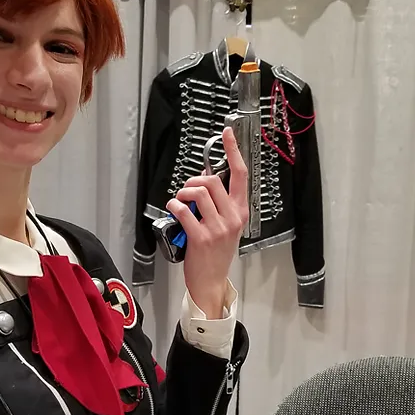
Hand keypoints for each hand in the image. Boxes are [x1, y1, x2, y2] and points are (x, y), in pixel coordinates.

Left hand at [166, 127, 248, 317]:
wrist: (211, 281)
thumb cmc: (216, 253)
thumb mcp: (226, 226)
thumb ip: (219, 204)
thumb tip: (202, 181)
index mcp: (241, 211)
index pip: (241, 175)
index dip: (233, 151)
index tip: (227, 133)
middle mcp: (233, 217)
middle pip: (212, 181)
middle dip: (193, 181)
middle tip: (186, 191)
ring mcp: (218, 228)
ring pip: (198, 193)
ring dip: (183, 192)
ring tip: (179, 201)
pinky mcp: (202, 237)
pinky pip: (183, 210)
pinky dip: (174, 205)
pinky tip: (173, 210)